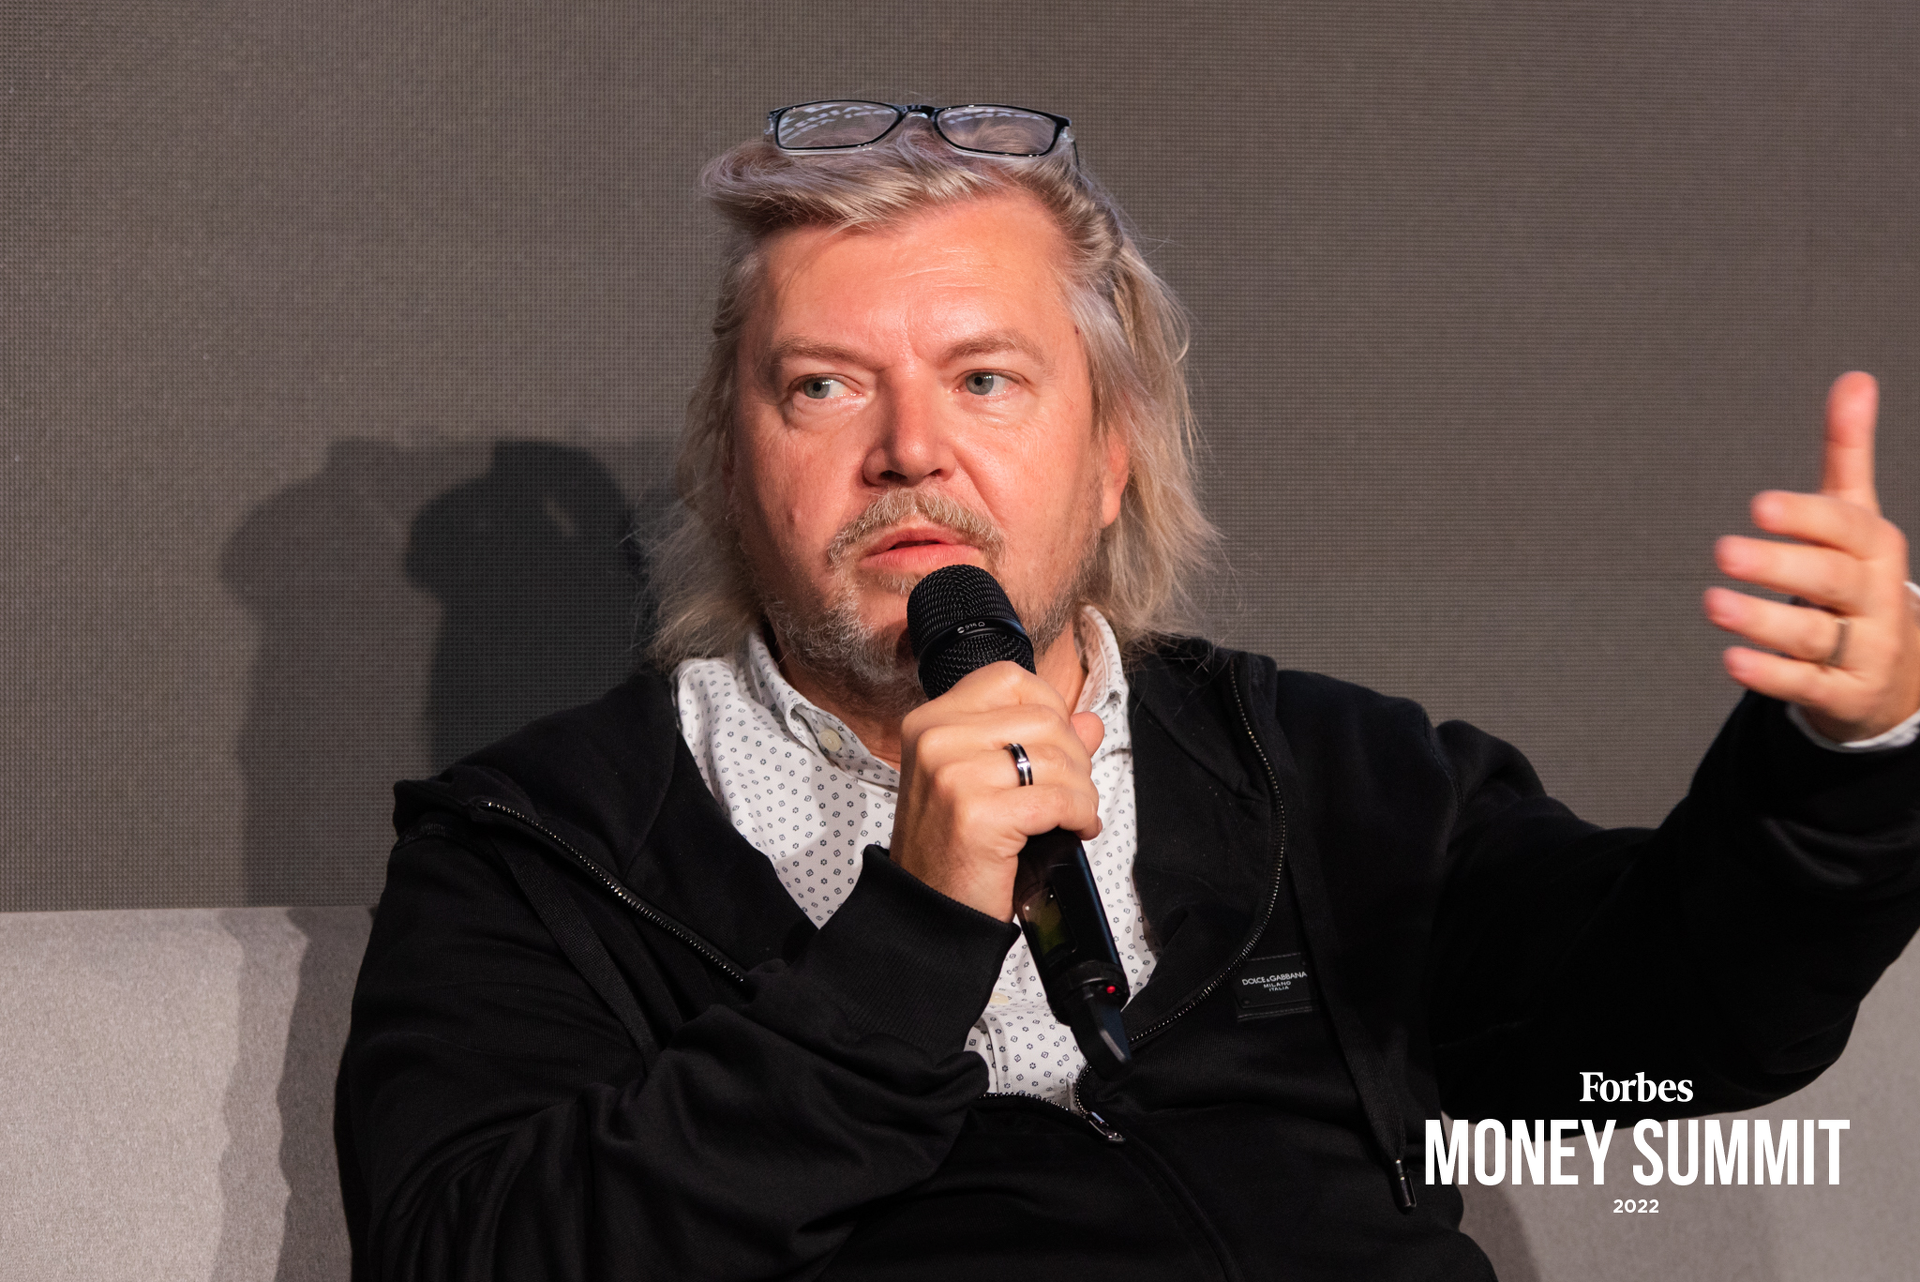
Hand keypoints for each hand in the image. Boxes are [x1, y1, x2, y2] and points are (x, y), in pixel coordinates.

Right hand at [891, 662, 1105, 919]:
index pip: (1010, 680)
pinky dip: (1081, 815)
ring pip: (1059, 759)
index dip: (1050, 709)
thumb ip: (1036, 743)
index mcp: (930, 722)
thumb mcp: (985, 782)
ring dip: (1082, 792)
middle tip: (1071, 793)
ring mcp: (953, 774)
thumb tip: (1090, 721)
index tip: (1055, 747)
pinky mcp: (978, 814)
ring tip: (1073, 815)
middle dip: (1075, 759)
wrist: (926, 912)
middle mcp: (936, 739)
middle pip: (1045, 719)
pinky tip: (1074, 830)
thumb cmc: (952, 848)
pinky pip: (1060, 799)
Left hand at [1705, 371, 1919, 741]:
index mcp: (1877, 548)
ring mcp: (1865, 650)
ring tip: (1712, 603)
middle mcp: (1876, 598)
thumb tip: (1854, 378)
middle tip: (1723, 550)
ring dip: (1763, 622)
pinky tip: (1730, 660)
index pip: (1847, 527)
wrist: (1897, 670)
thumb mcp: (1856, 518)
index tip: (1758, 505)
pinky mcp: (1843, 694)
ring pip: (1815, 636)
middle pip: (1831, 582)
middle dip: (1780, 567)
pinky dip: (1770, 674)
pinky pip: (1807, 685)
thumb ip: (1847, 454)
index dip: (1806, 516)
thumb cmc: (1858, 579)